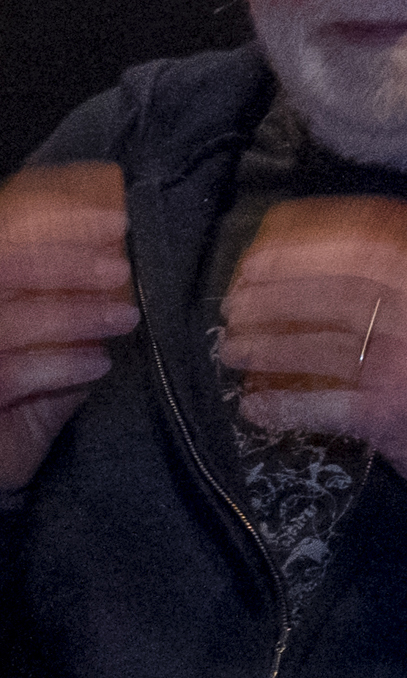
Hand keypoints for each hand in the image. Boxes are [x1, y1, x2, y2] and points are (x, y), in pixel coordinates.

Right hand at [0, 160, 134, 496]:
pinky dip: (60, 363)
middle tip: (120, 268)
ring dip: (74, 313)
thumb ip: (76, 292)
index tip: (117, 220)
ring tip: (124, 317)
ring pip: (8, 318)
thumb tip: (123, 250)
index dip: (59, 219)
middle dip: (66, 262)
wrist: (1, 458)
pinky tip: (98, 364)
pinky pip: (10, 374)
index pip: (9, 226)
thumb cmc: (27, 387)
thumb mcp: (57, 333)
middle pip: (4, 266)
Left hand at [216, 195, 406, 500]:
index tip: (255, 254)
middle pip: (339, 288)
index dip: (301, 242)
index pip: (367, 235)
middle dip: (274, 295)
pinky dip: (283, 405)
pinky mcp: (401, 412)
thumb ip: (394, 263)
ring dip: (267, 348)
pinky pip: (327, 405)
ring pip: (326, 345)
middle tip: (232, 306)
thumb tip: (291, 250)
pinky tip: (254, 407)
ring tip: (231, 350)